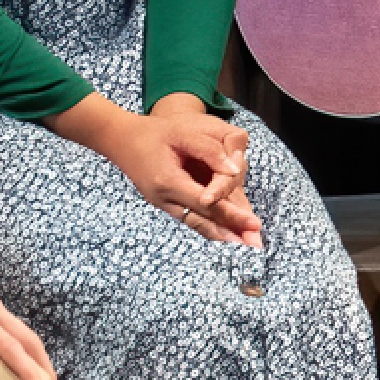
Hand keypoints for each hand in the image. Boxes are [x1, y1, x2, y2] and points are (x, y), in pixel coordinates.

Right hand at [149, 94, 261, 247]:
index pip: (207, 202)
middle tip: (255, 246)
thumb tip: (234, 169)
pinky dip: (208, 227)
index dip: (231, 214)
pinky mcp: (165, 204)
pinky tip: (224, 236)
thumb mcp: (184, 133)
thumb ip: (210, 151)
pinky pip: (191, 218)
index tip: (253, 223)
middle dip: (231, 232)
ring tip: (244, 246)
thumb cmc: (157, 132)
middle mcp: (164, 199)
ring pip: (197, 224)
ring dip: (221, 235)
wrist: (124, 140)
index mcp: (168, 181)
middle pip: (204, 219)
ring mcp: (163, 204)